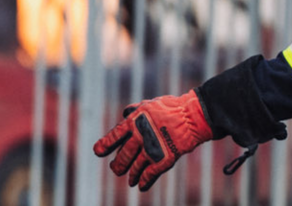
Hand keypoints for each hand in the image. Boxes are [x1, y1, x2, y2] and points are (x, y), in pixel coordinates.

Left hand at [93, 90, 217, 190]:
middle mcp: (140, 136)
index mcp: (134, 121)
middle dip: (118, 165)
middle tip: (115, 169)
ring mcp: (151, 149)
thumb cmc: (172, 108)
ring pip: (135, 167)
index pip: (115, 135)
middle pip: (123, 155)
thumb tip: (125, 113)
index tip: (98, 152)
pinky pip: (150, 174)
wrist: (193, 117)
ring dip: (131, 175)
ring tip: (129, 181)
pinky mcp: (164, 159)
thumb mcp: (150, 104)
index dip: (105, 144)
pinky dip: (144, 181)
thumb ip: (136, 110)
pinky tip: (141, 186)